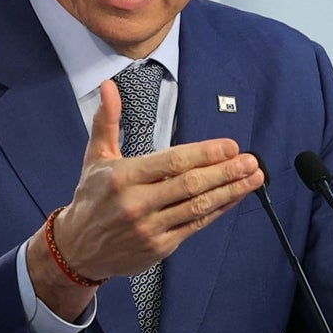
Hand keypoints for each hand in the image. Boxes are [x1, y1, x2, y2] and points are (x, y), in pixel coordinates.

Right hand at [51, 79, 263, 281]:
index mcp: (123, 177)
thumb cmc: (91, 196)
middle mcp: (137, 203)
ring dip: (230, 191)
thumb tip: (109, 86)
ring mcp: (151, 227)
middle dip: (225, 172)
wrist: (78, 247)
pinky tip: (234, 198)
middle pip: (190, 185)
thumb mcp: (95, 156)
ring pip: (198, 207)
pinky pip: (195, 225)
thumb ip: (107, 120)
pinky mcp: (160, 246)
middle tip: (250, 160)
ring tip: (253, 178)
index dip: (204, 153)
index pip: (171, 162)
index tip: (229, 145)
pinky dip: (218, 210)